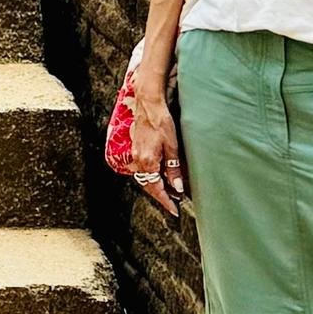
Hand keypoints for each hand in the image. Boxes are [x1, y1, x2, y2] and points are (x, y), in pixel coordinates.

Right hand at [126, 76, 186, 212]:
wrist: (148, 103)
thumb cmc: (161, 121)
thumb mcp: (172, 146)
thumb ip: (173, 168)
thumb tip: (177, 187)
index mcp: (147, 162)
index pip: (156, 189)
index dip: (166, 201)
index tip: (174, 211)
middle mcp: (138, 160)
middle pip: (148, 185)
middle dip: (160, 196)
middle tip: (173, 203)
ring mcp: (135, 154)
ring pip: (145, 177)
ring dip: (155, 186)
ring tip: (168, 191)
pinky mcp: (136, 147)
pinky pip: (143, 168)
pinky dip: (151, 175)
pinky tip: (159, 173)